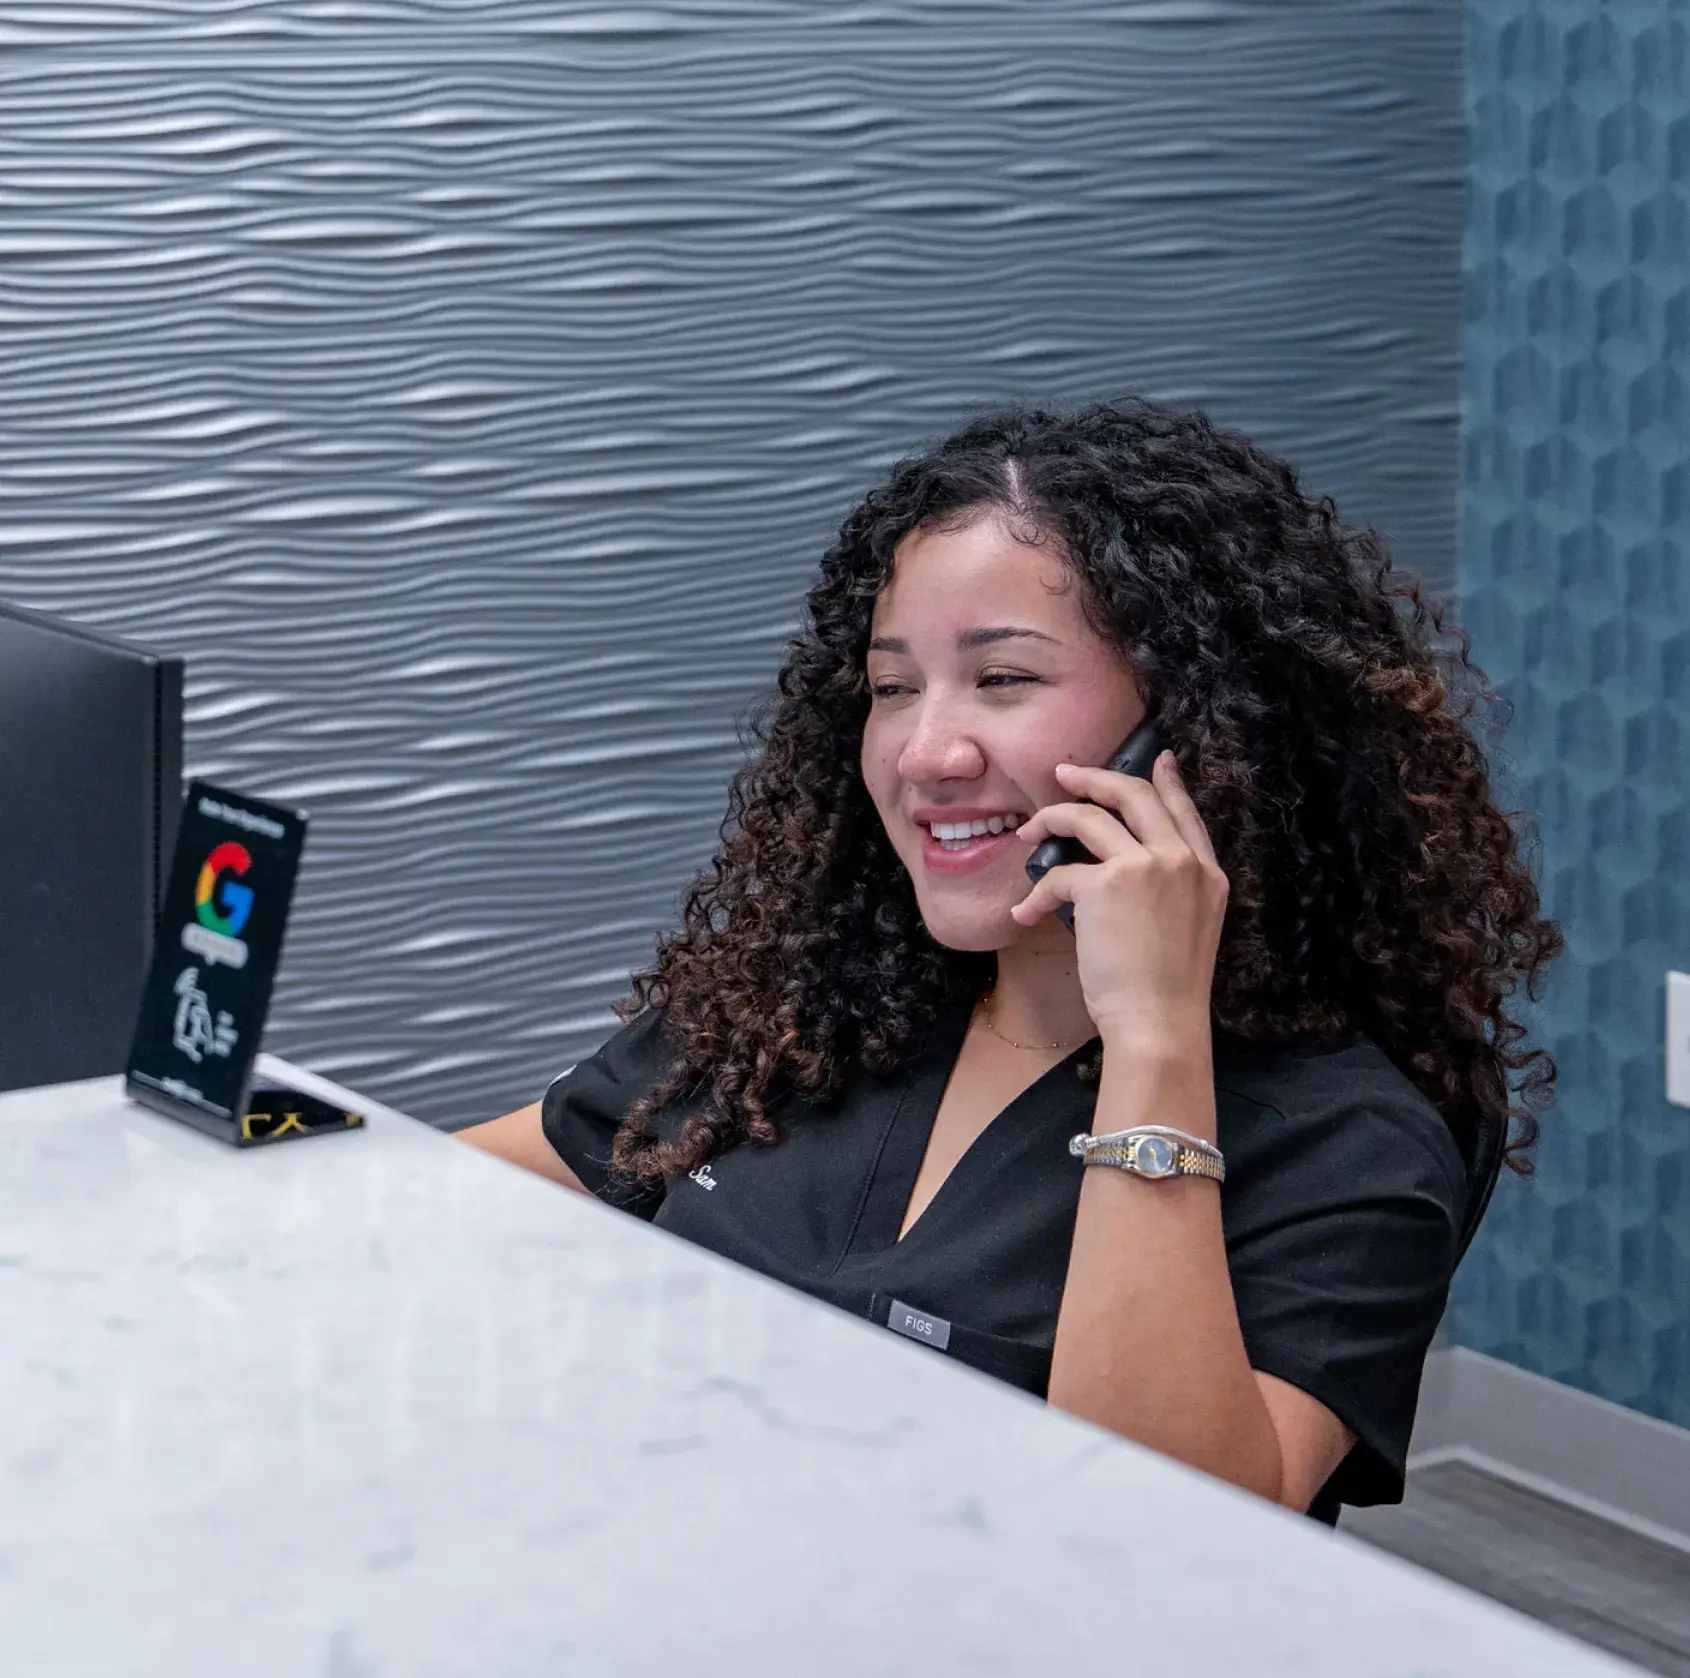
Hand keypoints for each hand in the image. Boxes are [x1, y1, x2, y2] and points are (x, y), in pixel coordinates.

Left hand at [1012, 752, 1227, 1049]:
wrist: (1160, 1022)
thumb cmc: (1169, 989)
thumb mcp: (1191, 927)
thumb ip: (1174, 888)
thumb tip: (1129, 868)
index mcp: (1206, 872)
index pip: (1185, 812)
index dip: (1169, 782)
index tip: (1159, 758)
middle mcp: (1180, 860)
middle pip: (1134, 795)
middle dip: (1095, 777)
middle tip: (1065, 773)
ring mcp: (1145, 867)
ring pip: (1089, 817)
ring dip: (1051, 818)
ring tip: (1028, 830)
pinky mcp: (1105, 885)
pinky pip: (1058, 874)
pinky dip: (1035, 893)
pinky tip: (1024, 913)